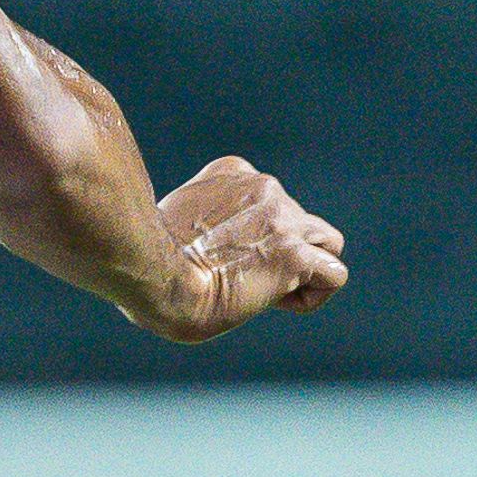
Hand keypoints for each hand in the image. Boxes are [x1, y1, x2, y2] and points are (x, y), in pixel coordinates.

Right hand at [135, 157, 346, 339]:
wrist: (153, 278)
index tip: (221, 255)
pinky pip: (333, 274)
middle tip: (240, 278)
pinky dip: (312, 295)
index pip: (266, 198)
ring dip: (303, 269)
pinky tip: (277, 303)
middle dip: (279, 251)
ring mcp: (283, 219)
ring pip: (325, 241)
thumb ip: (195, 222)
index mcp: (230, 172)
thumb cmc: (143, 264)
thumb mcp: (168, 224)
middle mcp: (263, 187)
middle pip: (298, 220)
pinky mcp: (295, 255)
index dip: (252, 234)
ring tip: (266, 291)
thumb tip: (186, 250)